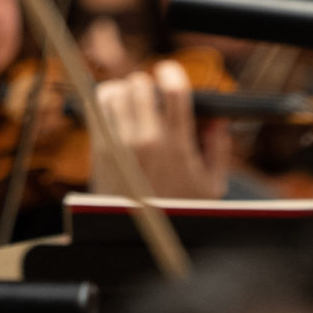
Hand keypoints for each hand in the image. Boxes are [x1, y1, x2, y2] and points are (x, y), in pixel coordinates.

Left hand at [87, 59, 229, 200]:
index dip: (171, 73)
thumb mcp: (211, 187)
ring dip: (122, 90)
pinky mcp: (99, 151)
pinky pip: (95, 109)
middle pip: (139, 84)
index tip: (169, 71)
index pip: (174, 90)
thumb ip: (218, 150)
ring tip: (128, 99)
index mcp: (177, 146)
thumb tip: (217, 121)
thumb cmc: (179, 213)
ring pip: (113, 92)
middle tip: (149, 93)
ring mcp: (119, 145)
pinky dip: (103, 101)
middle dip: (145, 84)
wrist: (140, 240)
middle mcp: (146, 142)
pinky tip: (112, 108)